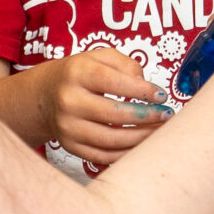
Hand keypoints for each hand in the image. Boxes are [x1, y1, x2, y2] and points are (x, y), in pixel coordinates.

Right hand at [39, 47, 171, 166]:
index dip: (141, 90)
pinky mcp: (70, 146)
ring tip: (159, 131)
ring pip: (110, 139)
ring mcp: (68, 126)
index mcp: (78, 73)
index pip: (113, 82)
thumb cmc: (81, 74)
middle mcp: (69, 101)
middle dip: (146, 116)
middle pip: (114, 114)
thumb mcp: (100, 57)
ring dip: (141, 138)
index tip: (161, 95)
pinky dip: (126, 153)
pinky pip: (103, 156)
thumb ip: (126, 65)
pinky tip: (142, 144)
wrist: (46, 95)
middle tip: (167, 115)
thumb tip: (147, 88)